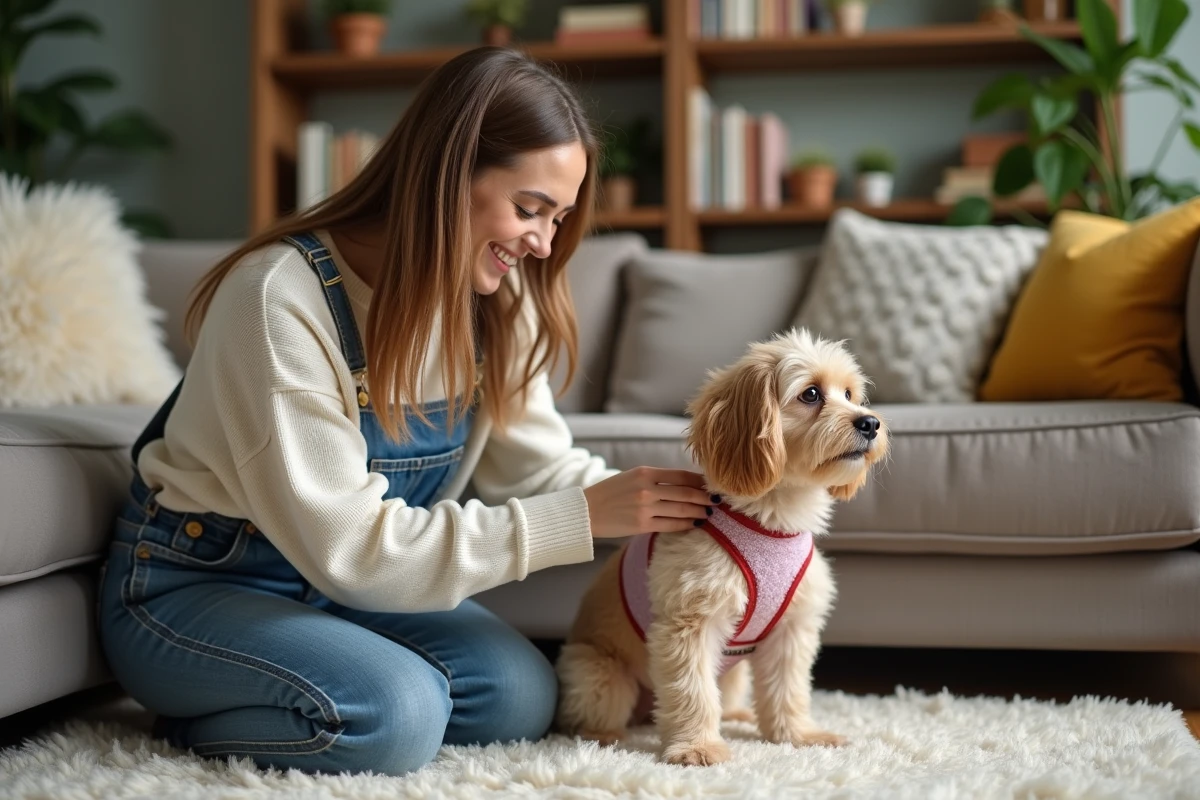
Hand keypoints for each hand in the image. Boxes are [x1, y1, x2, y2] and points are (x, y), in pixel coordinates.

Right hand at [583, 467, 717, 539]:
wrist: (587, 512)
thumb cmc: (610, 493)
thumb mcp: (632, 477)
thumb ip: (655, 479)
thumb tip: (684, 484)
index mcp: (645, 473)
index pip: (681, 475)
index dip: (699, 481)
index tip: (711, 484)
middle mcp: (646, 489)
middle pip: (685, 492)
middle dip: (704, 497)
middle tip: (717, 500)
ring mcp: (645, 508)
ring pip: (681, 509)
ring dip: (699, 511)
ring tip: (709, 513)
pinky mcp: (642, 525)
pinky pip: (671, 525)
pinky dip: (686, 524)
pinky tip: (694, 523)